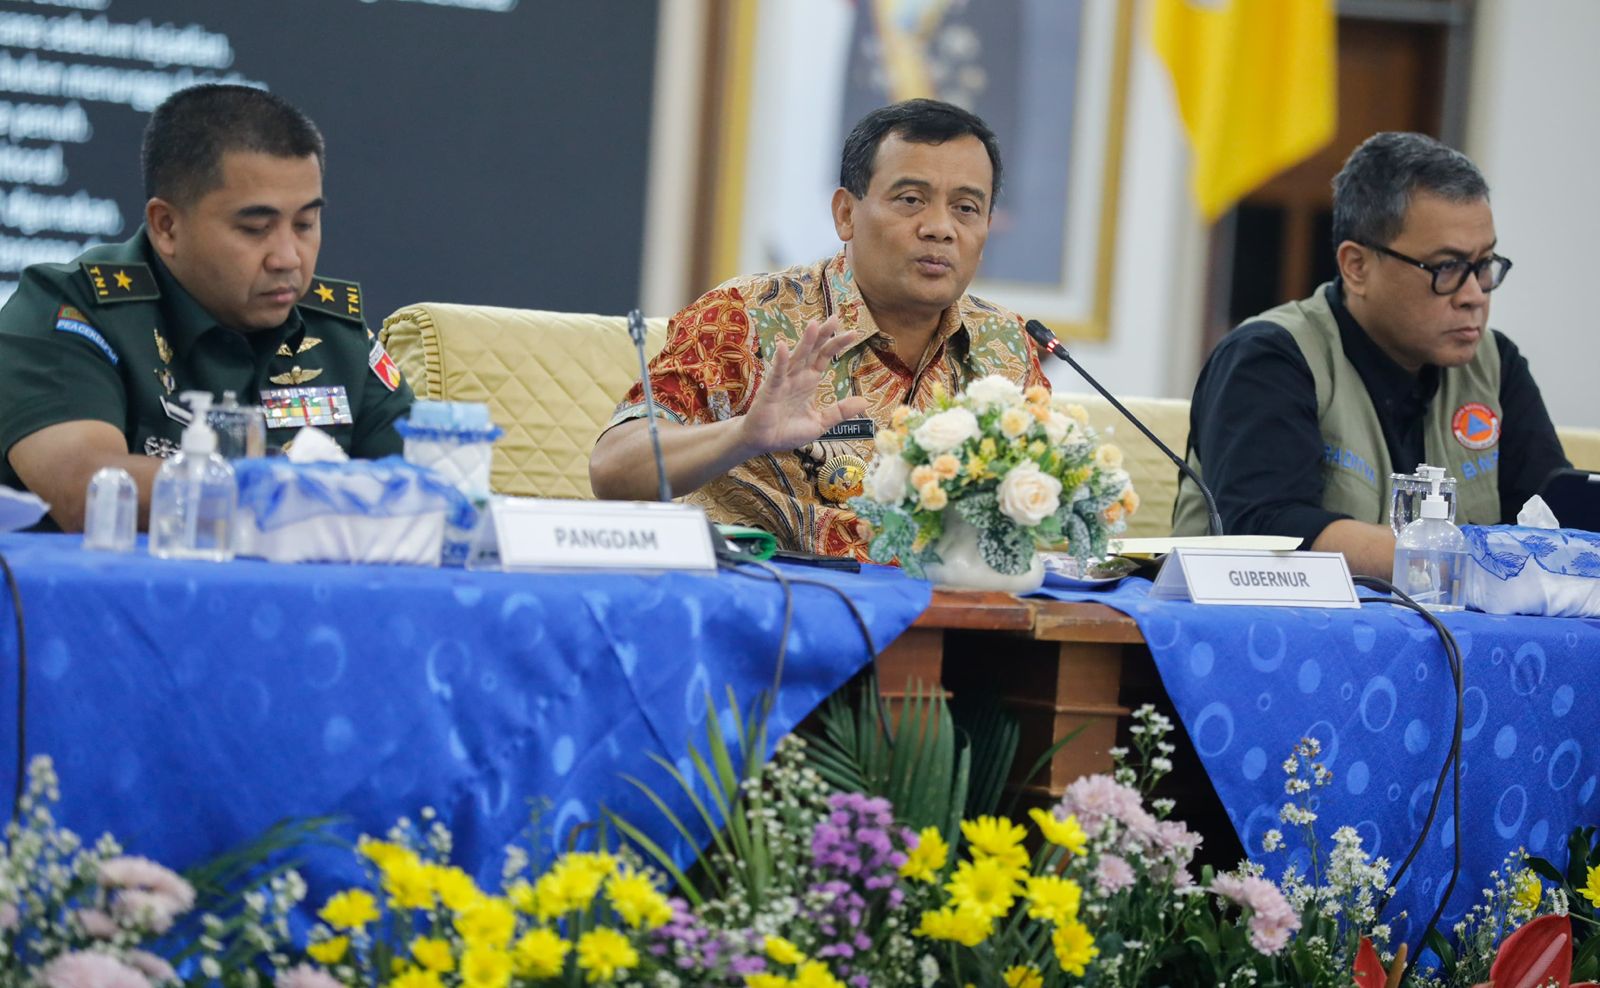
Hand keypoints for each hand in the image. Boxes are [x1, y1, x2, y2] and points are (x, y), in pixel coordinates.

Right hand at [738, 315, 870, 455]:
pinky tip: (783, 347)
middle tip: (835, 318)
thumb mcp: (821, 422)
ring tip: (814, 325)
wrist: (764, 442)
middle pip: (812, 351)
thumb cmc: (788, 430)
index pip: (824, 357)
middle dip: (823, 334)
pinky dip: (779, 360)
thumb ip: (840, 411)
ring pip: (796, 357)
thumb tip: (866, 402)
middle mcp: (797, 376)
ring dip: (804, 342)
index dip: (837, 344)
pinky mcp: (770, 391)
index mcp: (809, 381)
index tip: (853, 333)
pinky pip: (776, 373)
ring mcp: (783, 381)